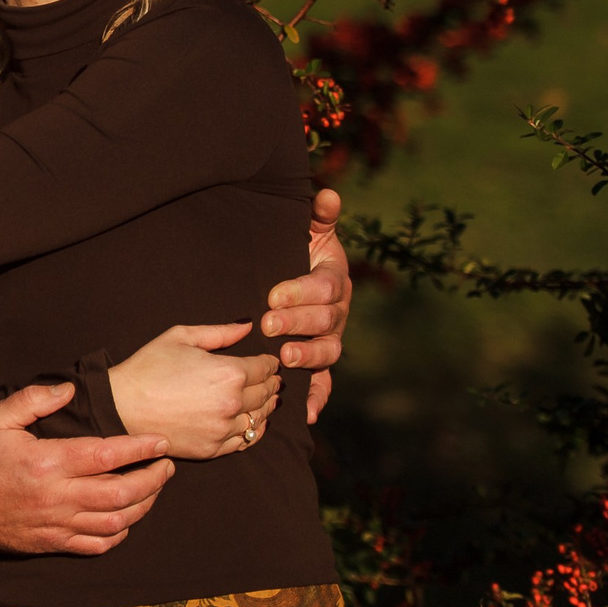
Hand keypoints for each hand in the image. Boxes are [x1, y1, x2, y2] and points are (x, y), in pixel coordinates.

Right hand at [0, 382, 173, 555]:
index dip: (141, 448)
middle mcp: (58, 496)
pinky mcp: (52, 543)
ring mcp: (57, 524)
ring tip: (154, 489)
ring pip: (116, 522)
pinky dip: (119, 533)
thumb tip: (69, 391)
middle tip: (167, 465)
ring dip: (143, 506)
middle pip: (122, 493)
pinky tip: (126, 519)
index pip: (108, 456)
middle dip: (153, 479)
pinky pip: (97, 545)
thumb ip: (33, 400)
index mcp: (48, 462)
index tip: (162, 442)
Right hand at [106, 322, 279, 460]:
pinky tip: (253, 423)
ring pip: (259, 418)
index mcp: (229, 372)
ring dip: (266, 407)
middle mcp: (232, 402)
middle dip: (272, 384)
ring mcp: (223, 429)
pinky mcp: (213, 449)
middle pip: (266, 393)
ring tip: (267, 400)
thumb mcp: (181, 337)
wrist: (122, 405)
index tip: (270, 362)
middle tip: (273, 380)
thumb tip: (247, 326)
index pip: (265, 368)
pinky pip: (245, 441)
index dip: (270, 363)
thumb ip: (220, 332)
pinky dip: (253, 431)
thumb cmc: (148, 368)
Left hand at [262, 186, 352, 422]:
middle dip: (299, 323)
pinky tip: (306, 412)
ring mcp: (329, 340)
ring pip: (327, 352)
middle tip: (270, 324)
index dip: (302, 291)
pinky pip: (323, 383)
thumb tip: (327, 194)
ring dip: (308, 356)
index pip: (325, 287)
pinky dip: (317, 397)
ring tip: (285, 356)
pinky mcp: (318, 363)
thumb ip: (316, 215)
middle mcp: (337, 313)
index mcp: (334, 280)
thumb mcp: (304, 230)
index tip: (273, 293)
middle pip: (326, 321)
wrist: (284, 276)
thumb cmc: (292, 250)